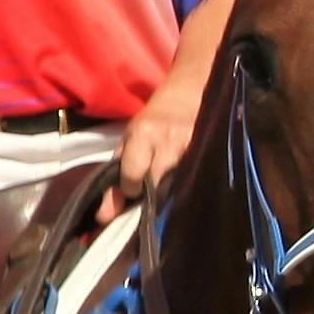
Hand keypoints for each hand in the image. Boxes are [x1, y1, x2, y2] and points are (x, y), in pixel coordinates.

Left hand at [109, 82, 200, 198]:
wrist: (185, 97)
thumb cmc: (151, 123)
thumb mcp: (127, 144)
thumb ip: (114, 181)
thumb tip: (104, 217)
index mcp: (143, 134)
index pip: (133, 176)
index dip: (131, 187)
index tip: (134, 184)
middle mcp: (168, 138)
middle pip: (156, 184)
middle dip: (151, 190)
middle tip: (152, 182)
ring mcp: (191, 144)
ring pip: (177, 184)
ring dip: (170, 186)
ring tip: (169, 177)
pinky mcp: (209, 149)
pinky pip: (195, 177)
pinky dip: (188, 180)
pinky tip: (186, 174)